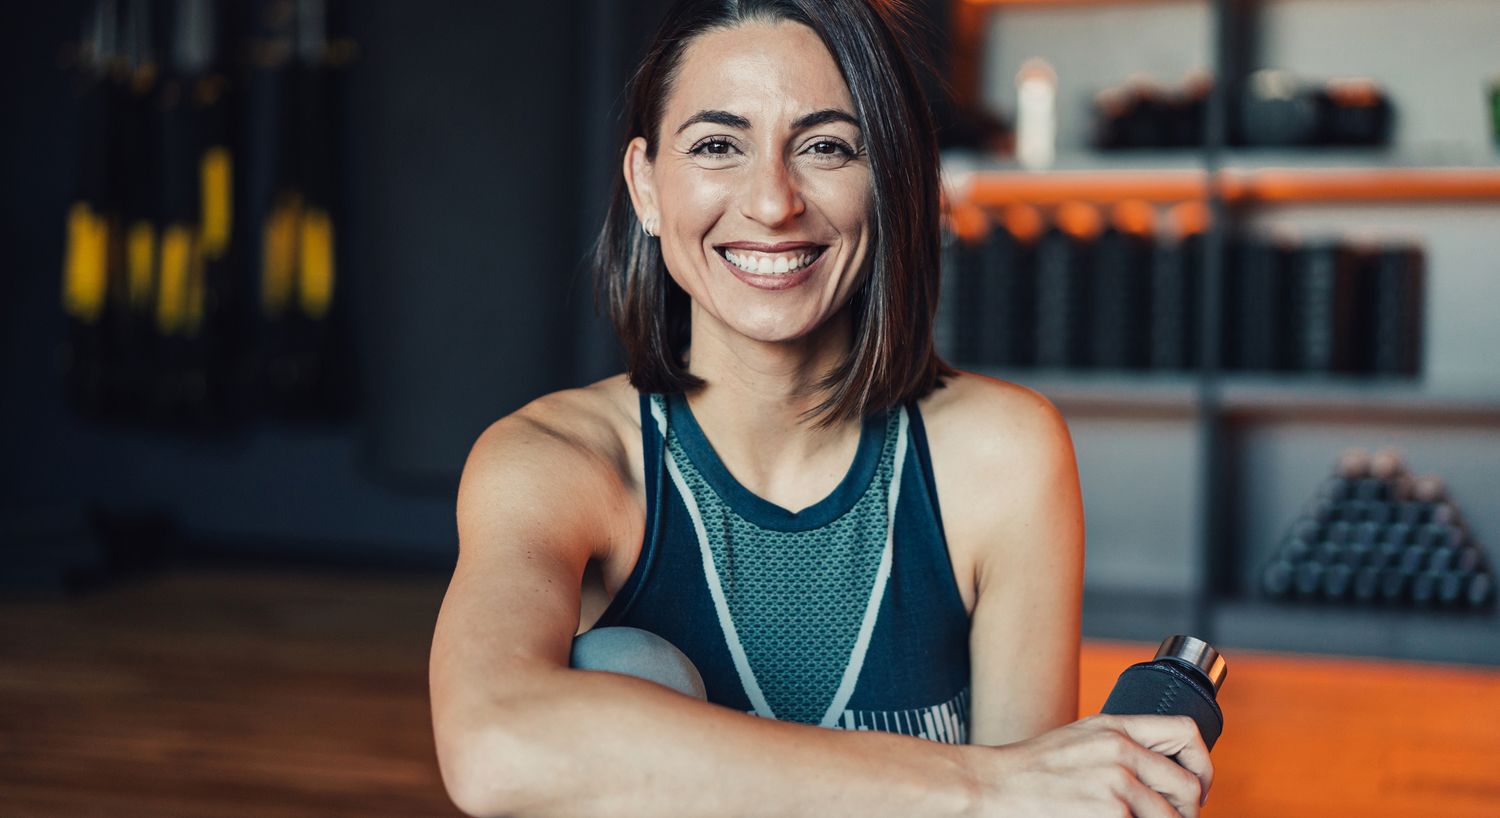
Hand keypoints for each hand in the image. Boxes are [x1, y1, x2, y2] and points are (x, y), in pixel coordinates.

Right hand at [966, 714, 1213, 816]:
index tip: (1196, 787)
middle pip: (1188, 785)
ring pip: (1171, 817)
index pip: (1186, 733)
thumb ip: (1121, 745)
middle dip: (1187, 811)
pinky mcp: (1110, 812)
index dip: (1202, 764)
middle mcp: (1121, 750)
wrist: (994, 784)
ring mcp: (1116, 782)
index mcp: (1116, 727)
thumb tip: (1162, 772)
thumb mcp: (1081, 739)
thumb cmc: (1034, 768)